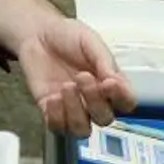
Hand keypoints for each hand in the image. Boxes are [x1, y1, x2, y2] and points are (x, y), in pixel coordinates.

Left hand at [16, 17, 137, 136]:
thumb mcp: (89, 41)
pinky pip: (57, 128)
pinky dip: (56, 116)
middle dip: (94, 100)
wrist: (37, 34)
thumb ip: (103, 60)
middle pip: (104, 118)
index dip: (122, 97)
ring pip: (82, 129)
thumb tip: (115, 81)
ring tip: (66, 87)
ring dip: (75, 112)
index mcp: (109, 83)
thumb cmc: (66, 36)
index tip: (110, 83)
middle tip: (82, 76)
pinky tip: (53, 97)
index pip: (126, 102)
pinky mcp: (50, 111)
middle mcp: (93, 99)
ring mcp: (72, 107)